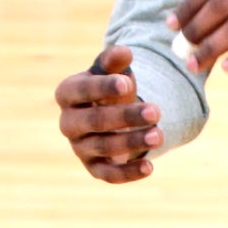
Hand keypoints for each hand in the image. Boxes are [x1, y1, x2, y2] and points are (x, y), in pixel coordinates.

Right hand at [55, 43, 161, 183]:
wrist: (114, 115)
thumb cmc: (112, 88)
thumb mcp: (114, 71)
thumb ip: (115, 61)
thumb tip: (124, 52)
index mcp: (67, 94)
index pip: (81, 91)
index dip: (103, 87)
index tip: (128, 83)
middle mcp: (68, 122)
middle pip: (94, 121)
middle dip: (125, 117)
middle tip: (156, 111)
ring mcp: (79, 147)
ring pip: (103, 147)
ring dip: (132, 142)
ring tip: (159, 135)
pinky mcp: (94, 168)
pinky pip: (108, 174)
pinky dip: (128, 173)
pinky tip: (149, 167)